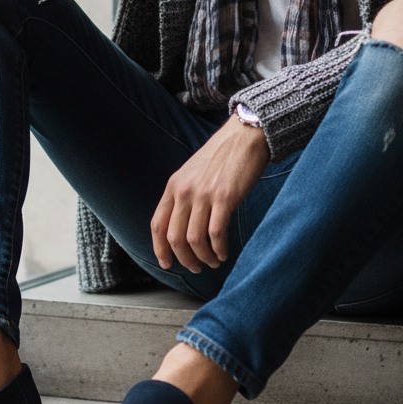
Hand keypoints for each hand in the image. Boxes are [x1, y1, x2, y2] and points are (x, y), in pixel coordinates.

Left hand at [150, 118, 269, 273]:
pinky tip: (224, 253)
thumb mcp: (192, 172)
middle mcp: (184, 191)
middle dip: (185, 260)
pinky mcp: (225, 197)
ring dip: (203, 258)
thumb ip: (185, 195)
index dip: (160, 249)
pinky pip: (216, 233)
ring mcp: (203, 194)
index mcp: (174, 185)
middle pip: (175, 238)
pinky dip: (219, 249)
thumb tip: (182, 226)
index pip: (157, 225)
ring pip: (194, 240)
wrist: (244, 135)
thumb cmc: (222, 156)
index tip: (167, 264)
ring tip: (213, 262)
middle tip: (197, 268)